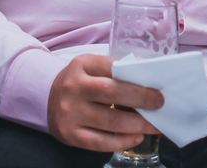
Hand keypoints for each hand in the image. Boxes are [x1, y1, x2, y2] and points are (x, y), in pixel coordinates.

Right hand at [46, 54, 162, 151]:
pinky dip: (121, 141)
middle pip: (113, 93)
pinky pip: (99, 142)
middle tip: (159, 103)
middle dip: (141, 99)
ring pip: (110, 120)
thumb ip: (115, 69)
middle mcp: (74, 88)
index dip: (137, 77)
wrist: (47, 98)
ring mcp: (70, 113)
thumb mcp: (91, 66)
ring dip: (137, 124)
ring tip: (154, 125)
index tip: (157, 85)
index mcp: (82, 65)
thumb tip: (149, 80)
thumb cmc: (80, 81)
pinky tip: (136, 137)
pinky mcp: (70, 134)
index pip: (113, 68)